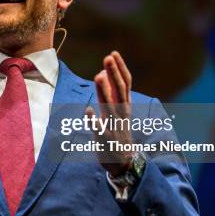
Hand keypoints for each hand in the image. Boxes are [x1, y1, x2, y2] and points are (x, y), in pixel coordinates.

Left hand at [87, 51, 133, 176]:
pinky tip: (88, 111)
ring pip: (110, 106)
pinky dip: (94, 121)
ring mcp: (114, 126)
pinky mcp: (105, 139)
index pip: (125, 83)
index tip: (113, 53)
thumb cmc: (118, 131)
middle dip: (114, 73)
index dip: (120, 68)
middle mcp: (121, 113)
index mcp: (125, 105)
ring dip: (105, 91)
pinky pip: (99, 129)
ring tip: (99, 75)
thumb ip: (112, 92)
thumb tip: (103, 71)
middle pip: (119, 90)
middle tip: (108, 57)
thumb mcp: (119, 110)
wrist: (124, 162)